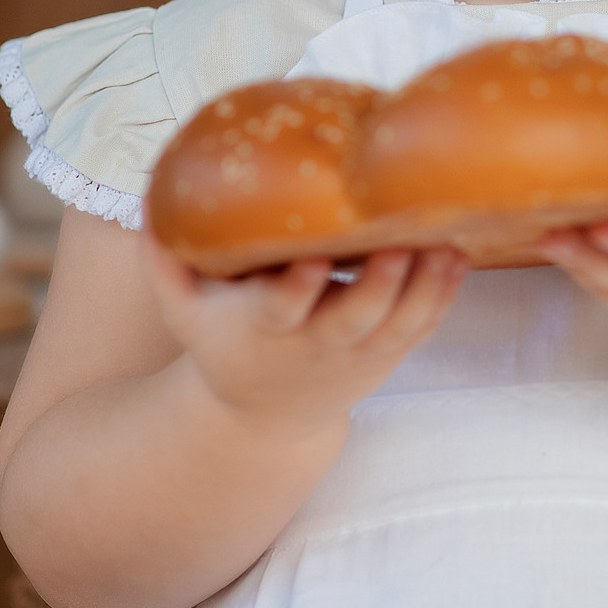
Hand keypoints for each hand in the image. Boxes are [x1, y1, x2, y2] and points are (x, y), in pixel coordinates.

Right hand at [142, 247, 467, 433]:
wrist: (264, 415)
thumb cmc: (223, 341)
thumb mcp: (183, 309)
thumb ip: (163, 256)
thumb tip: (151, 192)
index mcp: (263, 331)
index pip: (282, 310)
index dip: (299, 287)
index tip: (315, 257)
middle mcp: (315, 345)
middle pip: (355, 319)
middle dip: (379, 283)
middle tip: (401, 240)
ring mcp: (358, 352)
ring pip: (400, 324)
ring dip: (425, 285)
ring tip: (444, 240)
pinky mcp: (389, 352)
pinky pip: (423, 326)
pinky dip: (443, 295)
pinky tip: (456, 252)